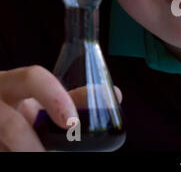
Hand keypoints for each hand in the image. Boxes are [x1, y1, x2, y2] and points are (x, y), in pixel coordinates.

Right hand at [0, 65, 121, 151]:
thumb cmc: (21, 106)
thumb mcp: (43, 100)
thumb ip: (74, 98)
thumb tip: (115, 95)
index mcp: (12, 84)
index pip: (32, 78)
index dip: (54, 97)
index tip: (71, 122)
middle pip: (9, 123)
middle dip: (30, 144)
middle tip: (46, 155)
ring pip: (2, 144)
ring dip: (23, 152)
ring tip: (41, 156)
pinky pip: (1, 150)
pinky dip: (14, 154)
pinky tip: (31, 153)